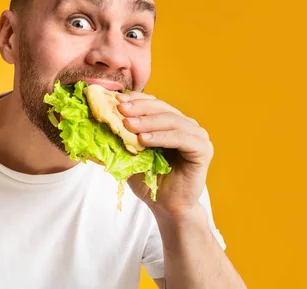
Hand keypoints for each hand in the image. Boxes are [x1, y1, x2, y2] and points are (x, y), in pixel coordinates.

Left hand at [117, 92, 213, 218]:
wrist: (167, 207)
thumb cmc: (150, 181)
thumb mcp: (132, 154)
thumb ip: (123, 136)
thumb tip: (103, 117)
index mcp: (172, 123)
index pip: (154, 104)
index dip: (136, 99)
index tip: (116, 99)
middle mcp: (187, 126)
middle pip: (163, 108)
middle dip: (139, 108)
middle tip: (120, 109)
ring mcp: (197, 136)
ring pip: (172, 121)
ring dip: (148, 121)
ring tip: (128, 125)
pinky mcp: (203, 150)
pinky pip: (181, 138)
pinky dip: (161, 137)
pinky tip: (143, 140)